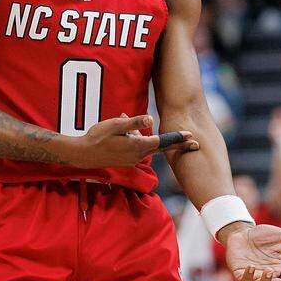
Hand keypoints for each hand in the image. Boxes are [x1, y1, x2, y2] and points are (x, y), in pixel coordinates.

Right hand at [60, 114, 198, 169]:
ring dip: (151, 140)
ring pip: (148, 147)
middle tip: (196, 144)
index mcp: (138, 145)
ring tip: (129, 126)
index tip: (191, 136)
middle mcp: (139, 155)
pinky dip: (139, 142)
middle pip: (162, 148)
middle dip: (178, 145)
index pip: (163, 142)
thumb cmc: (99, 136)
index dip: (177, 138)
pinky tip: (124, 134)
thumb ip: (134, 122)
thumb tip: (151, 119)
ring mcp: (133, 159)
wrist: (84, 154)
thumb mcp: (115, 125)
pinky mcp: (128, 161)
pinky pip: (139, 150)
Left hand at [223, 223, 280, 280]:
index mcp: (280, 268)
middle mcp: (268, 275)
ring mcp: (254, 275)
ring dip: (266, 280)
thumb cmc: (264, 236)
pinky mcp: (239, 273)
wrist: (242, 231)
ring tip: (270, 272)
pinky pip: (244, 279)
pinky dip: (248, 276)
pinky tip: (252, 268)